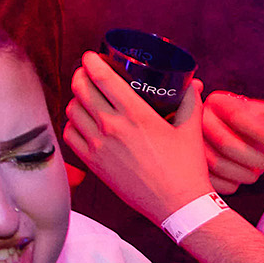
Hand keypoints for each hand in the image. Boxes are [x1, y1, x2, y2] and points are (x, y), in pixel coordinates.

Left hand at [63, 52, 211, 224]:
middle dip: (79, 76)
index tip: (90, 57)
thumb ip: (190, 102)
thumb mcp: (191, 130)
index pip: (102, 78)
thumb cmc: (186, 168)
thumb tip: (193, 84)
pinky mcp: (93, 163)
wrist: (178, 206)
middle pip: (80, 89)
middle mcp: (112, 127)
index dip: (91, 62)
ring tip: (83, 97)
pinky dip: (71, 125)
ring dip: (75, 99)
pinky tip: (80, 123)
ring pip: (72, 110)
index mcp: (136, 114)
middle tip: (85, 73)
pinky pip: (69, 135)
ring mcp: (99, 145)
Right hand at [201, 91, 263, 192]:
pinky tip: (242, 177)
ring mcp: (192, 141)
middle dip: (257, 160)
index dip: (263, 135)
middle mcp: (201, 119)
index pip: (238, 118)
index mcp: (221, 103)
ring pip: (218, 164)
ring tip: (258, 171)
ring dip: (245, 174)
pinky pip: (212, 179)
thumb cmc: (256, 123)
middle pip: (226, 145)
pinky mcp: (191, 162)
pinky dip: (232, 184)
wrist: (233, 131)